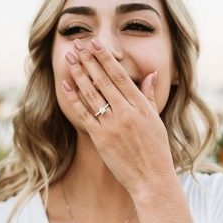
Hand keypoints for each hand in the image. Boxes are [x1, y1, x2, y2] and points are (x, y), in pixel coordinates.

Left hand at [60, 38, 175, 197]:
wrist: (152, 179)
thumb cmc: (156, 151)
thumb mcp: (156, 120)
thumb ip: (148, 96)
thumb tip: (150, 74)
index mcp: (141, 106)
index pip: (120, 76)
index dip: (105, 58)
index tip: (95, 43)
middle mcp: (126, 113)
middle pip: (103, 80)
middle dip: (88, 60)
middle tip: (77, 44)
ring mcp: (112, 125)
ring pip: (91, 94)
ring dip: (78, 74)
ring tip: (69, 58)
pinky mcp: (101, 139)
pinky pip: (84, 114)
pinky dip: (74, 99)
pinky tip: (66, 85)